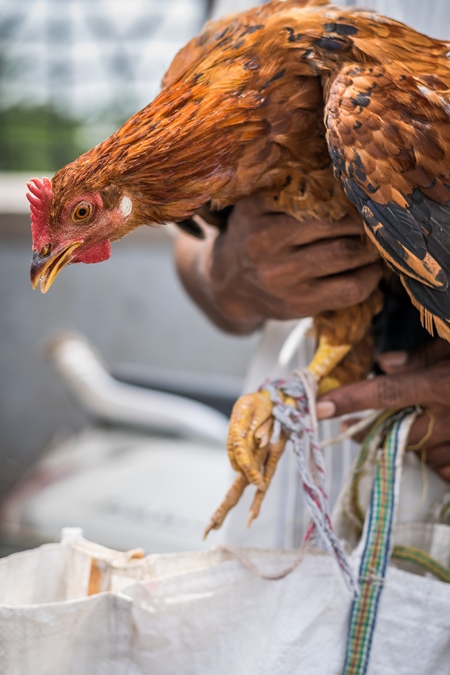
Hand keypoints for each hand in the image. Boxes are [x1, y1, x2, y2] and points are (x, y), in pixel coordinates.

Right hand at [175, 194, 382, 333]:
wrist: (229, 284)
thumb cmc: (255, 235)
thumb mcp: (258, 205)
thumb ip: (290, 186)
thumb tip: (349, 168)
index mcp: (256, 211)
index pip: (315, 193)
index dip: (347, 191)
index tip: (361, 191)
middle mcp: (265, 244)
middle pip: (336, 223)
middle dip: (364, 219)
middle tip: (375, 217)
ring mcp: (282, 278)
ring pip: (347, 254)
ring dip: (371, 246)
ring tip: (374, 241)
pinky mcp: (299, 304)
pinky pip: (350, 288)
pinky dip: (370, 276)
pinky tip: (370, 269)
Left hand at [316, 338, 449, 481]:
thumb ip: (421, 357)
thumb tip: (384, 363)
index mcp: (440, 386)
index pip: (384, 393)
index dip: (349, 400)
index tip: (318, 406)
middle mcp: (446, 418)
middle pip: (390, 430)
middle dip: (365, 429)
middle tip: (350, 425)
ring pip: (413, 450)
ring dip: (401, 439)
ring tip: (405, 424)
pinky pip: (438, 467)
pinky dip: (429, 456)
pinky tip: (432, 442)